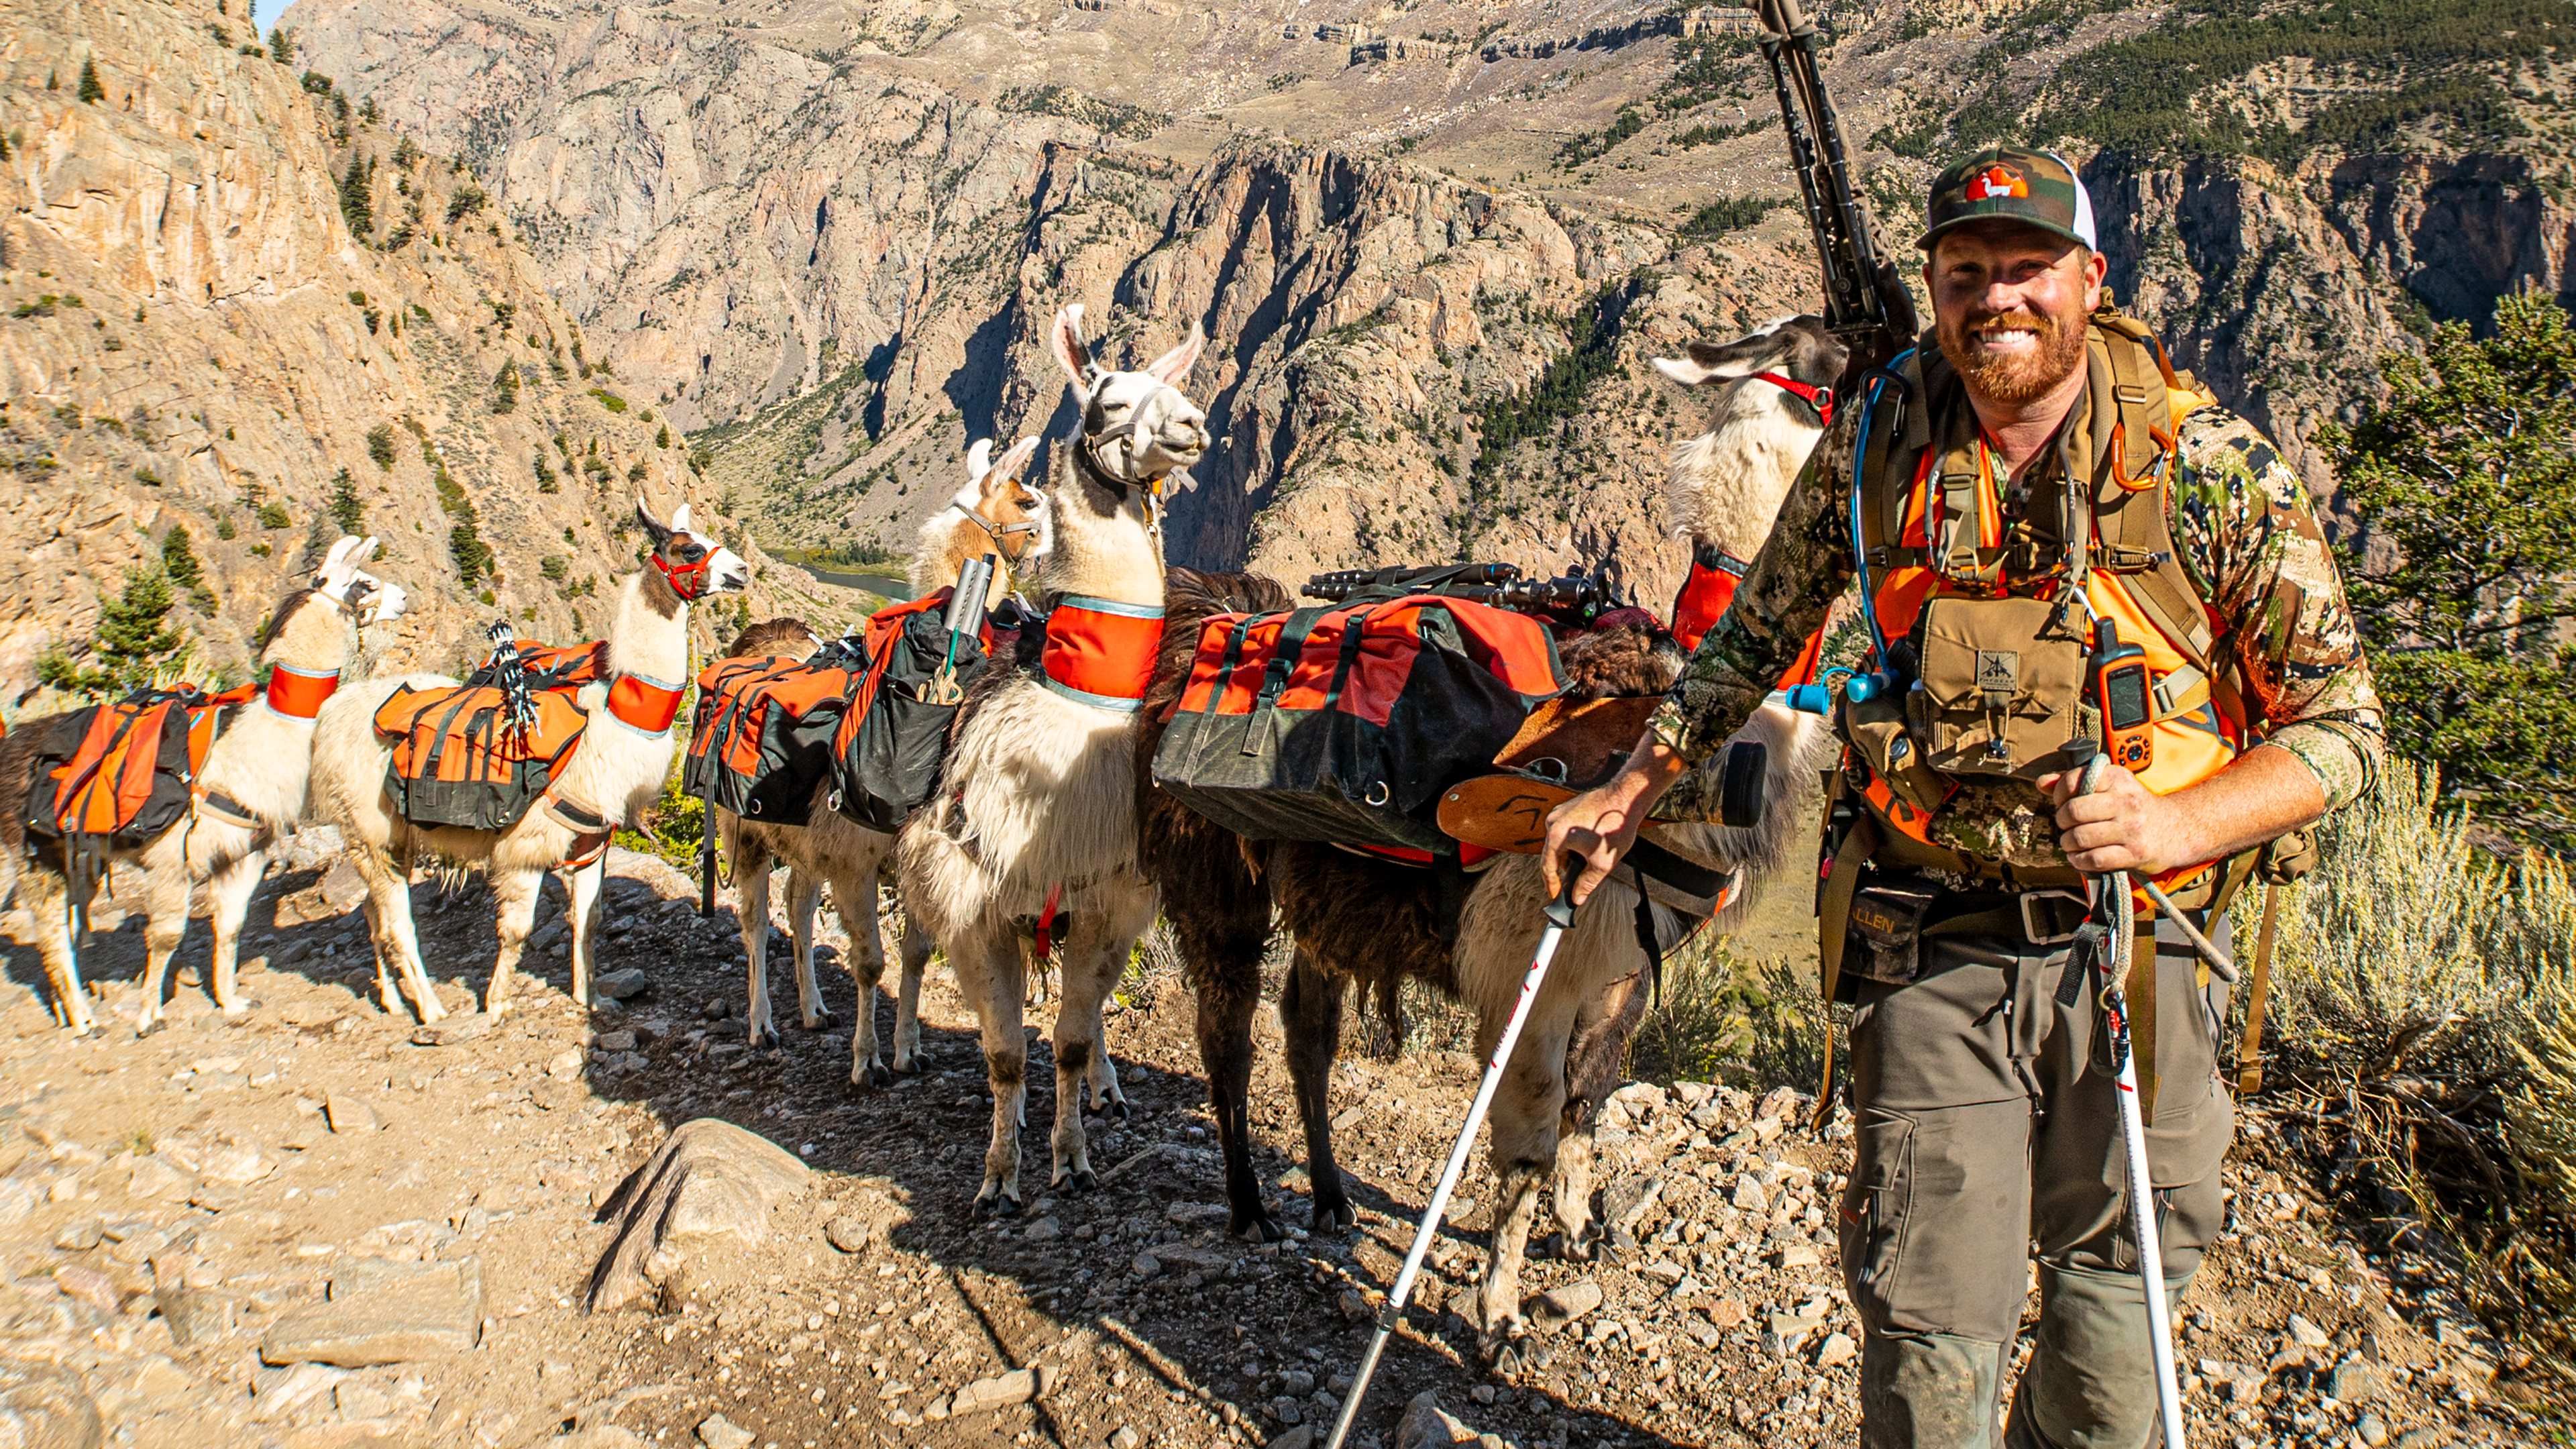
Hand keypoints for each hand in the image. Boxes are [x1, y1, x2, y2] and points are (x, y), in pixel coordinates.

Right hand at [1541, 771, 1656, 906]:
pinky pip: (1566, 830)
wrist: (1626, 799)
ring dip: (1570, 854)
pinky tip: (1590, 845)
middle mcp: (1554, 821)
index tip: (1555, 893)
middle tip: (1576, 880)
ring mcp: (1561, 812)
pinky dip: (1574, 841)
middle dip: (1565, 868)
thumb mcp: (1602, 864)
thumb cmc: (1614, 825)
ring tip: (1589, 859)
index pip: (1547, 867)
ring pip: (1560, 842)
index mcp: (1556, 835)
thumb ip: (1586, 884)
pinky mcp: (1570, 807)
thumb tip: (1577, 897)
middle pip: (1553, 854)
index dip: (1551, 884)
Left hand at [2038, 761, 2186, 874]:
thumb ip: (2076, 781)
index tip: (2062, 802)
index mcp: (2117, 779)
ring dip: (2068, 843)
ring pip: (2080, 837)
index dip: (2059, 794)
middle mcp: (2125, 802)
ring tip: (2072, 842)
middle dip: (2061, 821)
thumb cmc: (2135, 808)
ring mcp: (2131, 829)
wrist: (2177, 828)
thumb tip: (2042, 782)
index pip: (2074, 781)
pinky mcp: (2135, 854)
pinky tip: (2080, 857)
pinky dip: (2079, 861)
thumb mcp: (2111, 786)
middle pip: (2073, 811)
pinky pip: (2094, 860)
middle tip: (2066, 825)